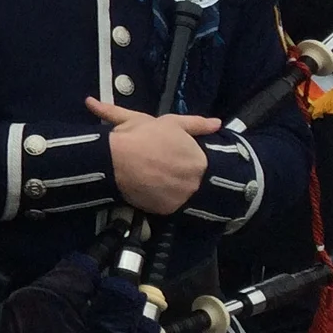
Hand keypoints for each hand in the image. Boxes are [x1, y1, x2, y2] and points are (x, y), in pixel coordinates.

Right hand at [83, 98, 221, 215]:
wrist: (114, 159)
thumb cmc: (141, 136)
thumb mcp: (168, 122)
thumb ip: (196, 123)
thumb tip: (218, 122)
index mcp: (198, 160)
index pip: (202, 163)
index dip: (188, 159)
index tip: (174, 156)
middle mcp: (194, 182)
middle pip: (191, 179)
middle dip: (180, 173)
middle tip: (162, 166)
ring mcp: (180, 198)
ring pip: (179, 193)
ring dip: (171, 187)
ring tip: (153, 177)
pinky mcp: (165, 211)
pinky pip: (166, 205)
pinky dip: (159, 198)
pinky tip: (148, 188)